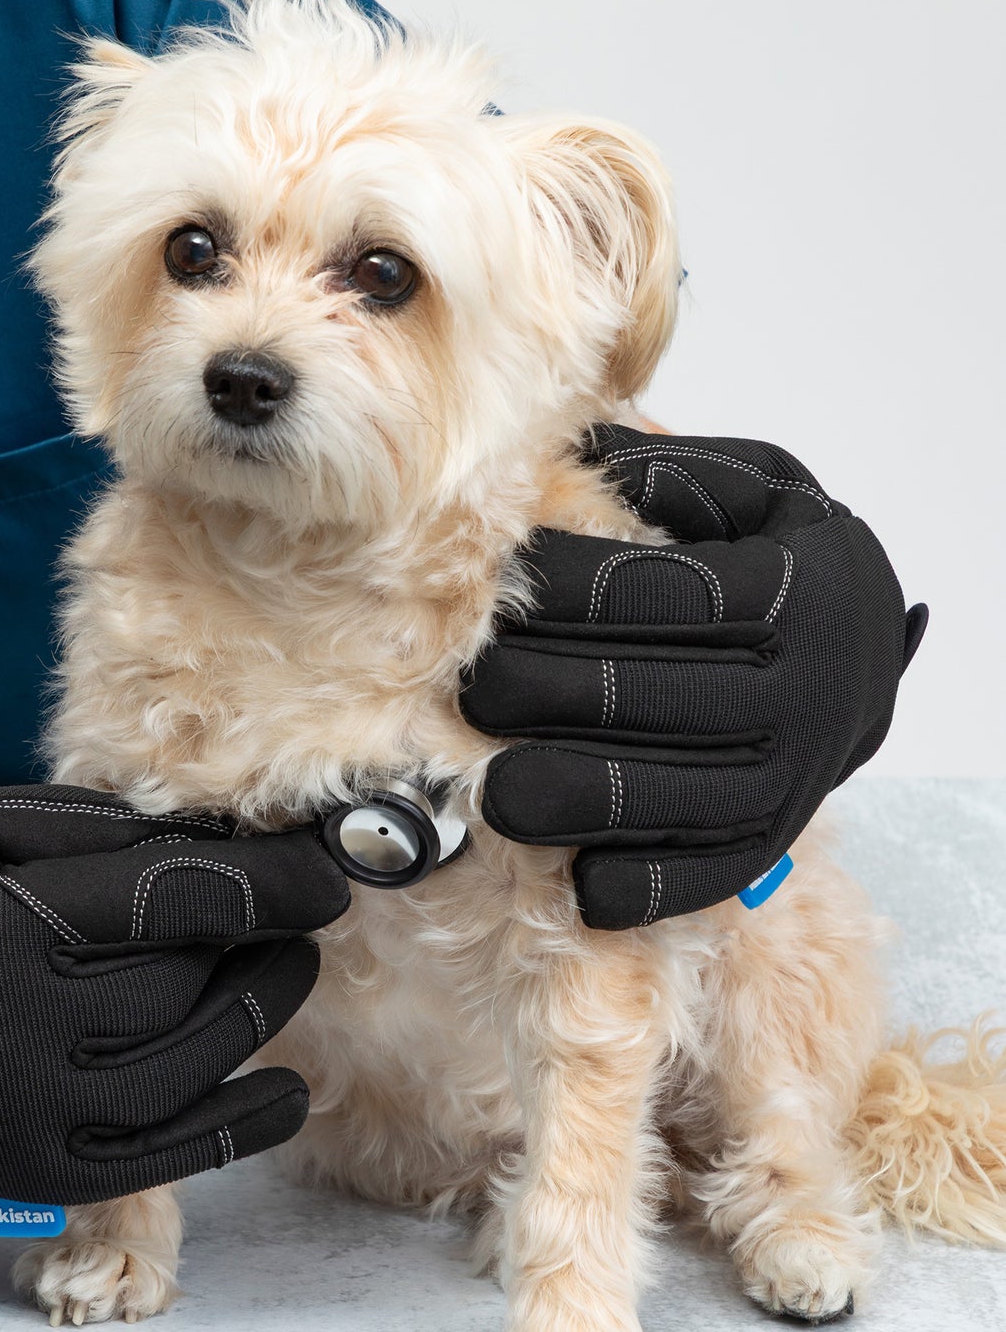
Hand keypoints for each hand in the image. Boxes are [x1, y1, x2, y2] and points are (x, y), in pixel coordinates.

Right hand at [0, 784, 350, 1202]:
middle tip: (304, 913)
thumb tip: (205, 839)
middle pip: (190, 983)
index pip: (177, 899)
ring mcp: (23, 1107)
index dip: (269, 881)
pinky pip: (156, 1157)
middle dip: (267, 941)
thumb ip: (87, 834)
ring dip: (259, 1014)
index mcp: (3, 921)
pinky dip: (235, 1127)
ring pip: (187, 1065)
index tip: (326, 867)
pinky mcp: (22, 1165)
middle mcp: (18, 1021)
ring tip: (291, 971)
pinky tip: (286, 1093)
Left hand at [461, 425, 926, 928]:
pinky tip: (572, 878)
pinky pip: (699, 873)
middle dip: (540, 694)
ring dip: (566, 799)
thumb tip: (574, 447)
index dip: (564, 590)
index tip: (494, 581)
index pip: (656, 595)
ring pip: (662, 796)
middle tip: (468, 687)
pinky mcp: (766, 839)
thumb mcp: (754, 493)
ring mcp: (784, 775)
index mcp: (789, 591)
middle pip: (643, 699)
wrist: (862, 662)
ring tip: (490, 790)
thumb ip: (673, 473)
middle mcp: (795, 689)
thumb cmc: (785, 564)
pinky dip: (635, 883)